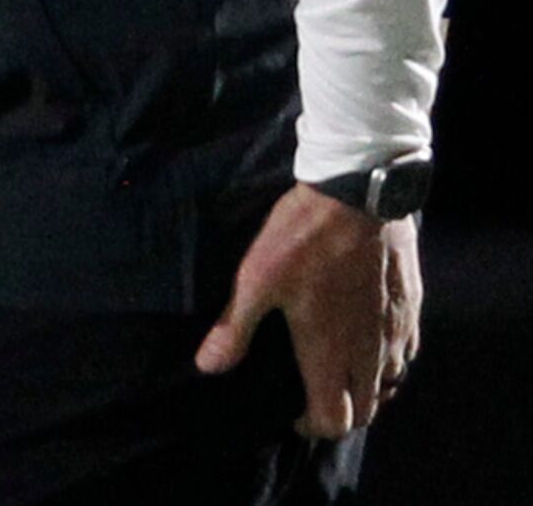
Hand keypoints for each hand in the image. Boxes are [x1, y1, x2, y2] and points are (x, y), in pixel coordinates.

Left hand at [195, 182, 422, 436]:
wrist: (359, 193)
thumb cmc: (303, 238)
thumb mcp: (256, 279)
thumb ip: (236, 328)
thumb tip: (209, 366)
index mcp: (333, 351)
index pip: (336, 418)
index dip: (313, 426)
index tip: (292, 416)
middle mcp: (372, 350)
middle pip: (368, 408)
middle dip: (342, 412)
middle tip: (313, 396)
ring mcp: (397, 328)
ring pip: (392, 380)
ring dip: (368, 386)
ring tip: (340, 370)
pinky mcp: (411, 304)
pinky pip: (407, 349)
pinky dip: (389, 358)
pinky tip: (369, 338)